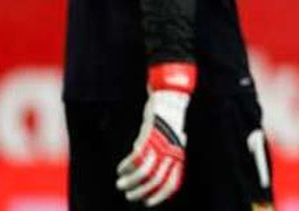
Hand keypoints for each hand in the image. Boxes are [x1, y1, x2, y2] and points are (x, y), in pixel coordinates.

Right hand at [116, 62, 194, 206]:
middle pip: (156, 181)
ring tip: (121, 185)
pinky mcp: (149, 135)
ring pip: (144, 172)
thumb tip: (150, 170)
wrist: (171, 98)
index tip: (148, 203)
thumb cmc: (170, 121)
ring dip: (130, 181)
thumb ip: (165, 156)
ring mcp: (161, 144)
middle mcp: (171, 152)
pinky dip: (126, 166)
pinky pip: (136, 156)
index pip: (172, 183)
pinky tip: (120, 169)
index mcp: (178, 156)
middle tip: (129, 196)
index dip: (160, 196)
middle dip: (141, 192)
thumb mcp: (172, 140)